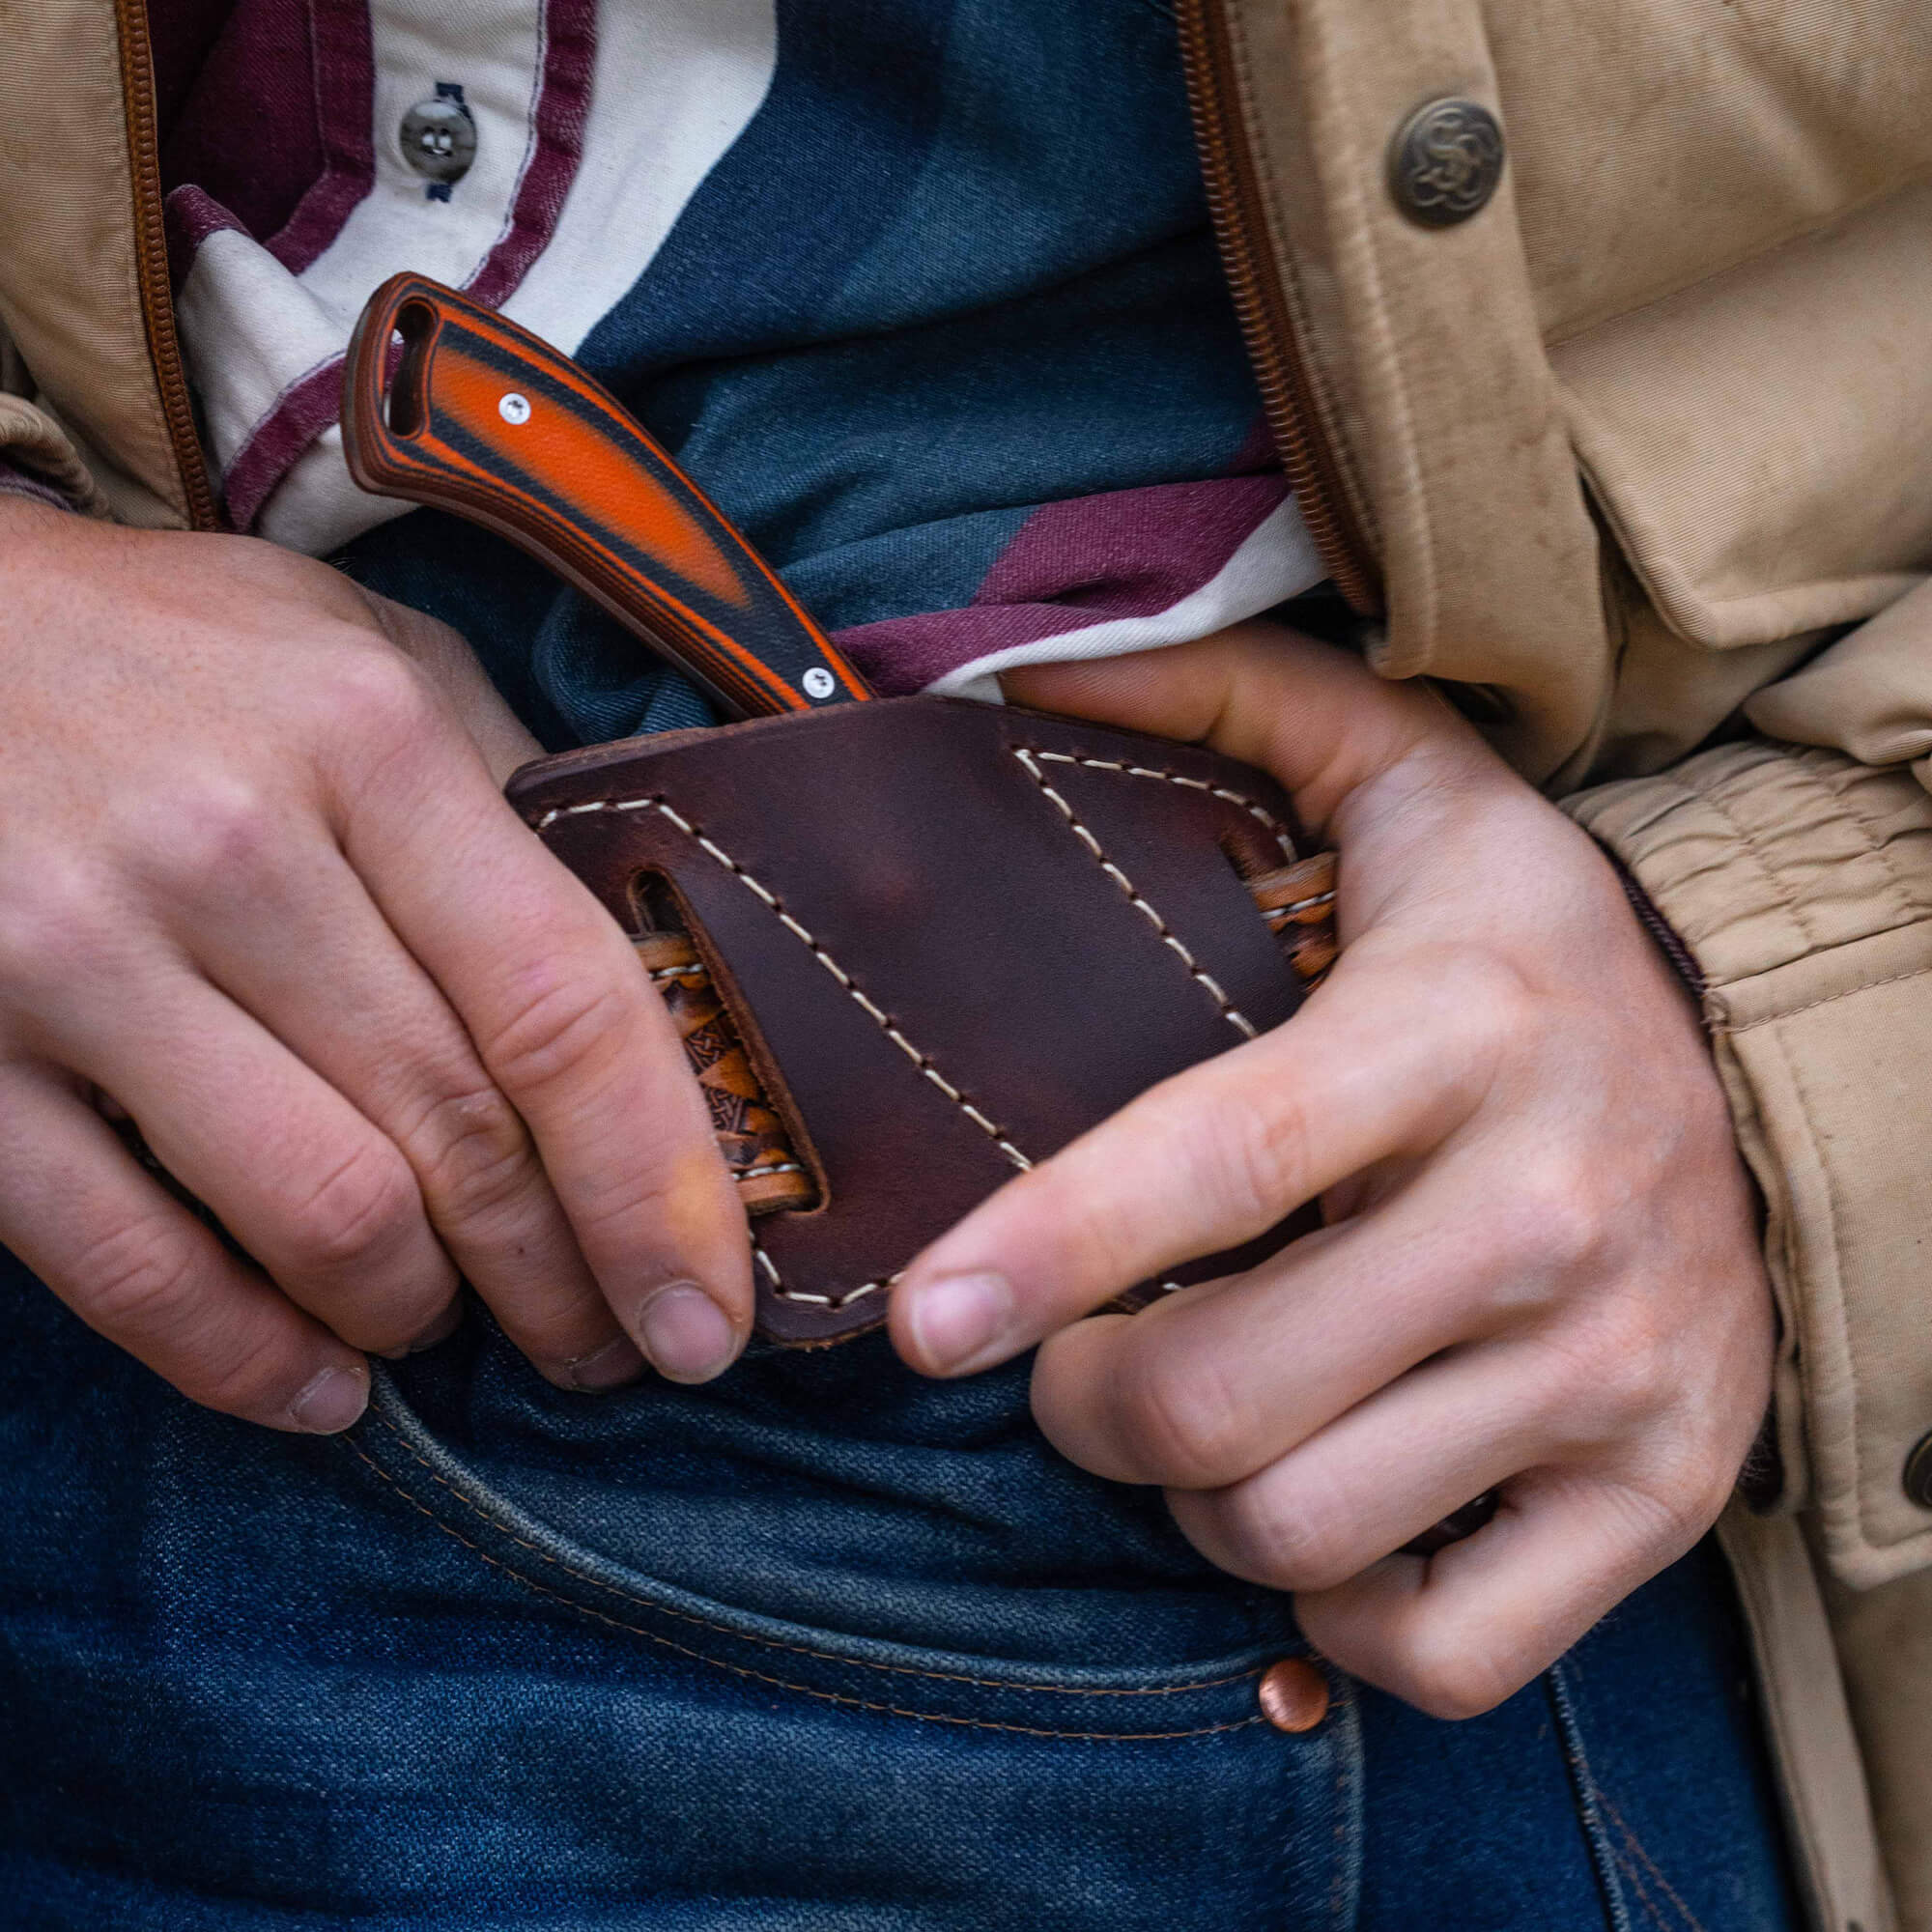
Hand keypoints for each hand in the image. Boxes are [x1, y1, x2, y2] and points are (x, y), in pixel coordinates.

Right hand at [0, 500, 749, 1431]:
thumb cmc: (171, 654)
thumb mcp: (364, 658)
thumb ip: (510, 801)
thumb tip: (660, 974)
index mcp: (367, 739)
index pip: (564, 1008)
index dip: (659, 1189)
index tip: (711, 1312)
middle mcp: (228, 846)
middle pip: (463, 1133)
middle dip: (564, 1280)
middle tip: (607, 1342)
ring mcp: (72, 953)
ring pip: (324, 1217)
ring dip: (417, 1313)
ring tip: (449, 1322)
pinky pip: (134, 1266)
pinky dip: (248, 1358)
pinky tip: (317, 1385)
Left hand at [889, 624, 1772, 1718]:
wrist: (1766, 1065)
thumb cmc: (1519, 941)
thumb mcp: (1402, 780)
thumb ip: (1220, 695)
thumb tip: (1018, 672)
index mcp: (1460, 1028)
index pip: (1220, 1156)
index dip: (1050, 1245)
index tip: (929, 1317)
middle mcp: (1550, 1208)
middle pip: (1222, 1394)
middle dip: (1084, 1401)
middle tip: (1067, 1357)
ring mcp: (1619, 1368)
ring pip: (1299, 1526)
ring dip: (1190, 1496)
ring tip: (1197, 1412)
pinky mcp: (1661, 1490)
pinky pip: (1440, 1650)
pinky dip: (1331, 1615)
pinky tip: (1314, 1517)